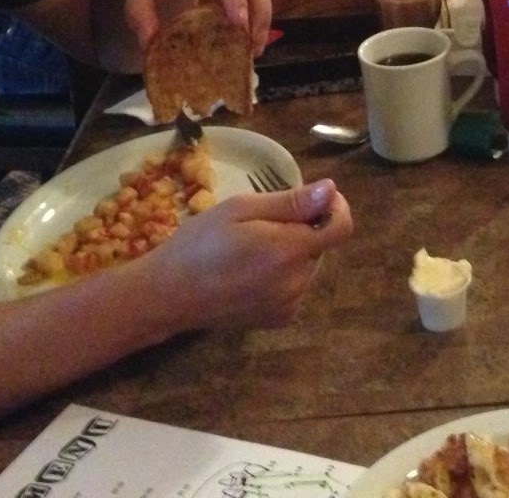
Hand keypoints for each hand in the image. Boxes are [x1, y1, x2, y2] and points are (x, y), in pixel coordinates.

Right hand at [138, 179, 353, 330]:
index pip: (341, 228)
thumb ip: (291, 202)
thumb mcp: (240, 209)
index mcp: (289, 251)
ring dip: (293, 252)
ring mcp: (288, 305)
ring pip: (308, 266)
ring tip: (252, 248)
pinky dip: (283, 274)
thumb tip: (331, 189)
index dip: (335, 207)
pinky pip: (295, 287)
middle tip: (263, 223)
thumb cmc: (199, 243)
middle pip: (321, 245)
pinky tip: (252, 271)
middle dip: (304, 228)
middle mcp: (296, 283)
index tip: (317, 197)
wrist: (167, 294)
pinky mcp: (277, 319)